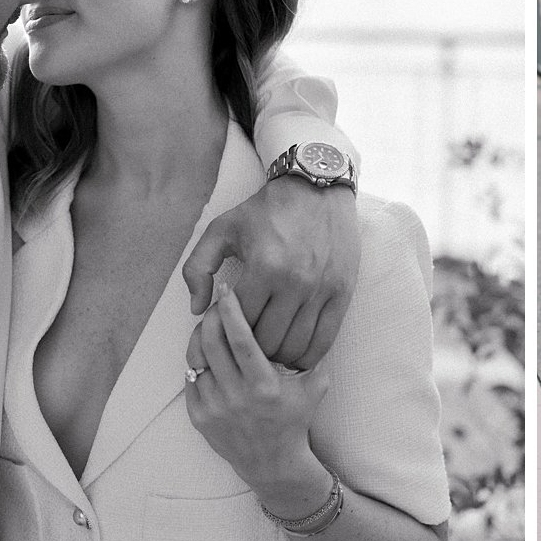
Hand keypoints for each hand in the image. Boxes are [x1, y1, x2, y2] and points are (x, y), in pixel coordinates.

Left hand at [183, 179, 360, 368]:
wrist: (317, 186)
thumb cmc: (267, 210)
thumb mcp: (221, 229)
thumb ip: (197, 268)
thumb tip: (197, 309)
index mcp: (263, 266)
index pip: (238, 322)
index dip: (227, 331)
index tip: (226, 328)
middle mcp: (295, 281)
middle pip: (266, 341)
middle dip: (251, 347)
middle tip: (246, 342)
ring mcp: (322, 289)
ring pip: (295, 346)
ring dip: (278, 354)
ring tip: (268, 348)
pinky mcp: (343, 292)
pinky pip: (324, 340)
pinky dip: (307, 355)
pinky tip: (295, 351)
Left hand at [185, 282, 331, 505]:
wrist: (272, 463)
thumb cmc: (295, 420)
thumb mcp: (315, 387)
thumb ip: (315, 355)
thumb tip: (313, 319)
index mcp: (264, 386)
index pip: (241, 340)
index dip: (232, 311)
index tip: (227, 289)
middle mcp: (236, 397)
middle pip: (212, 343)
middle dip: (212, 315)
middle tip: (219, 301)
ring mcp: (215, 408)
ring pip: (197, 358)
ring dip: (202, 334)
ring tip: (212, 322)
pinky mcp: (199, 418)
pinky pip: (190, 377)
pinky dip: (196, 359)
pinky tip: (208, 350)